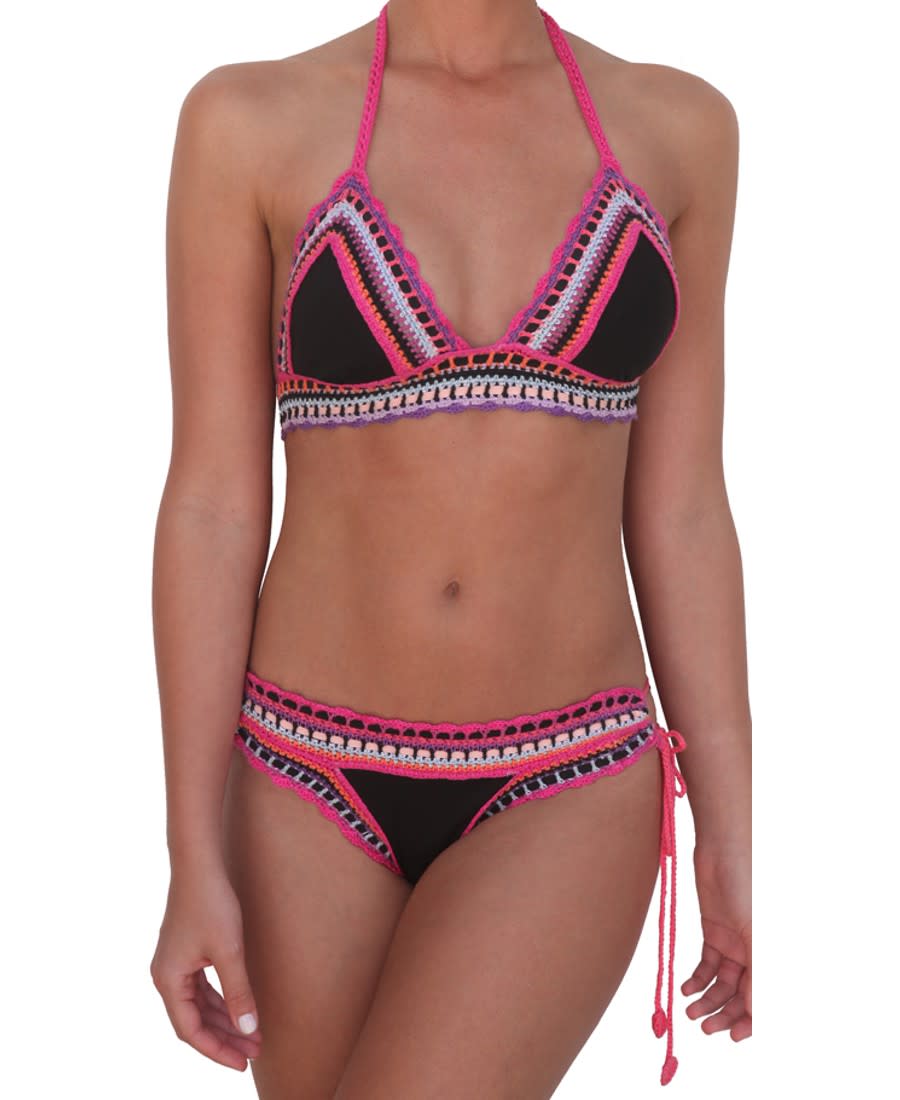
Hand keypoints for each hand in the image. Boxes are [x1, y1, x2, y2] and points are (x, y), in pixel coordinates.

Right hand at [150, 864, 262, 1069]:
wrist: (199, 863)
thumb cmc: (211, 903)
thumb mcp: (229, 951)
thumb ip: (238, 992)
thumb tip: (248, 1030)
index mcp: (168, 980)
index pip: (190, 1030)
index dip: (216, 1050)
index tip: (243, 1063)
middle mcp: (165, 976)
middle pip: (194, 1020)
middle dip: (224, 1037)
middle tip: (255, 1051)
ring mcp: (174, 964)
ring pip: (198, 1005)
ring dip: (224, 1020)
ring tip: (252, 1034)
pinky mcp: (185, 952)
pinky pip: (201, 988)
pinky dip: (220, 1001)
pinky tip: (239, 1009)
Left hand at [682, 845, 750, 1041]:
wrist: (722, 849)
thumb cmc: (747, 882)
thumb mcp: (754, 930)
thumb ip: (759, 969)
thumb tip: (757, 1009)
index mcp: (773, 953)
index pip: (764, 997)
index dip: (751, 1020)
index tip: (733, 1036)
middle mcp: (756, 951)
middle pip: (742, 994)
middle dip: (725, 1013)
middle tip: (704, 1027)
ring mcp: (735, 942)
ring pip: (723, 983)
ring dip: (708, 1000)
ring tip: (691, 1012)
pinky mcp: (715, 931)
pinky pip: (708, 964)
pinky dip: (698, 979)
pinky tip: (687, 989)